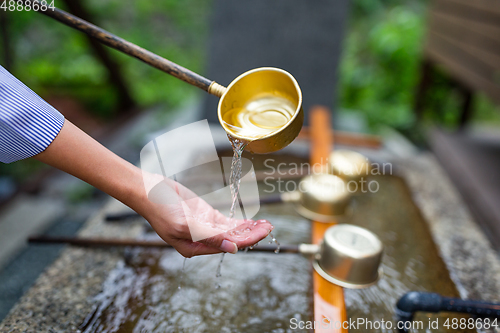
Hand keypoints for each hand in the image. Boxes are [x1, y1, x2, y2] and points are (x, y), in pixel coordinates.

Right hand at [35, 120, 272, 257]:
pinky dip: (239, 222)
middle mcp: (201, 240)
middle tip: (270, 227)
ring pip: (231, 231)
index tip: (263, 232)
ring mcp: (204, 227)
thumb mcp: (184, 224)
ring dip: (248, 228)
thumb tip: (232, 248)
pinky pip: (226, 222)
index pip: (227, 245)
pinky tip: (252, 221)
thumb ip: (209, 236)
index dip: (247, 239)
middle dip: (252, 234)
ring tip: (266, 224)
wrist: (149, 190)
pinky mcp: (204, 216)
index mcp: (194, 247)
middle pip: (232, 239)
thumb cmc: (161, 209)